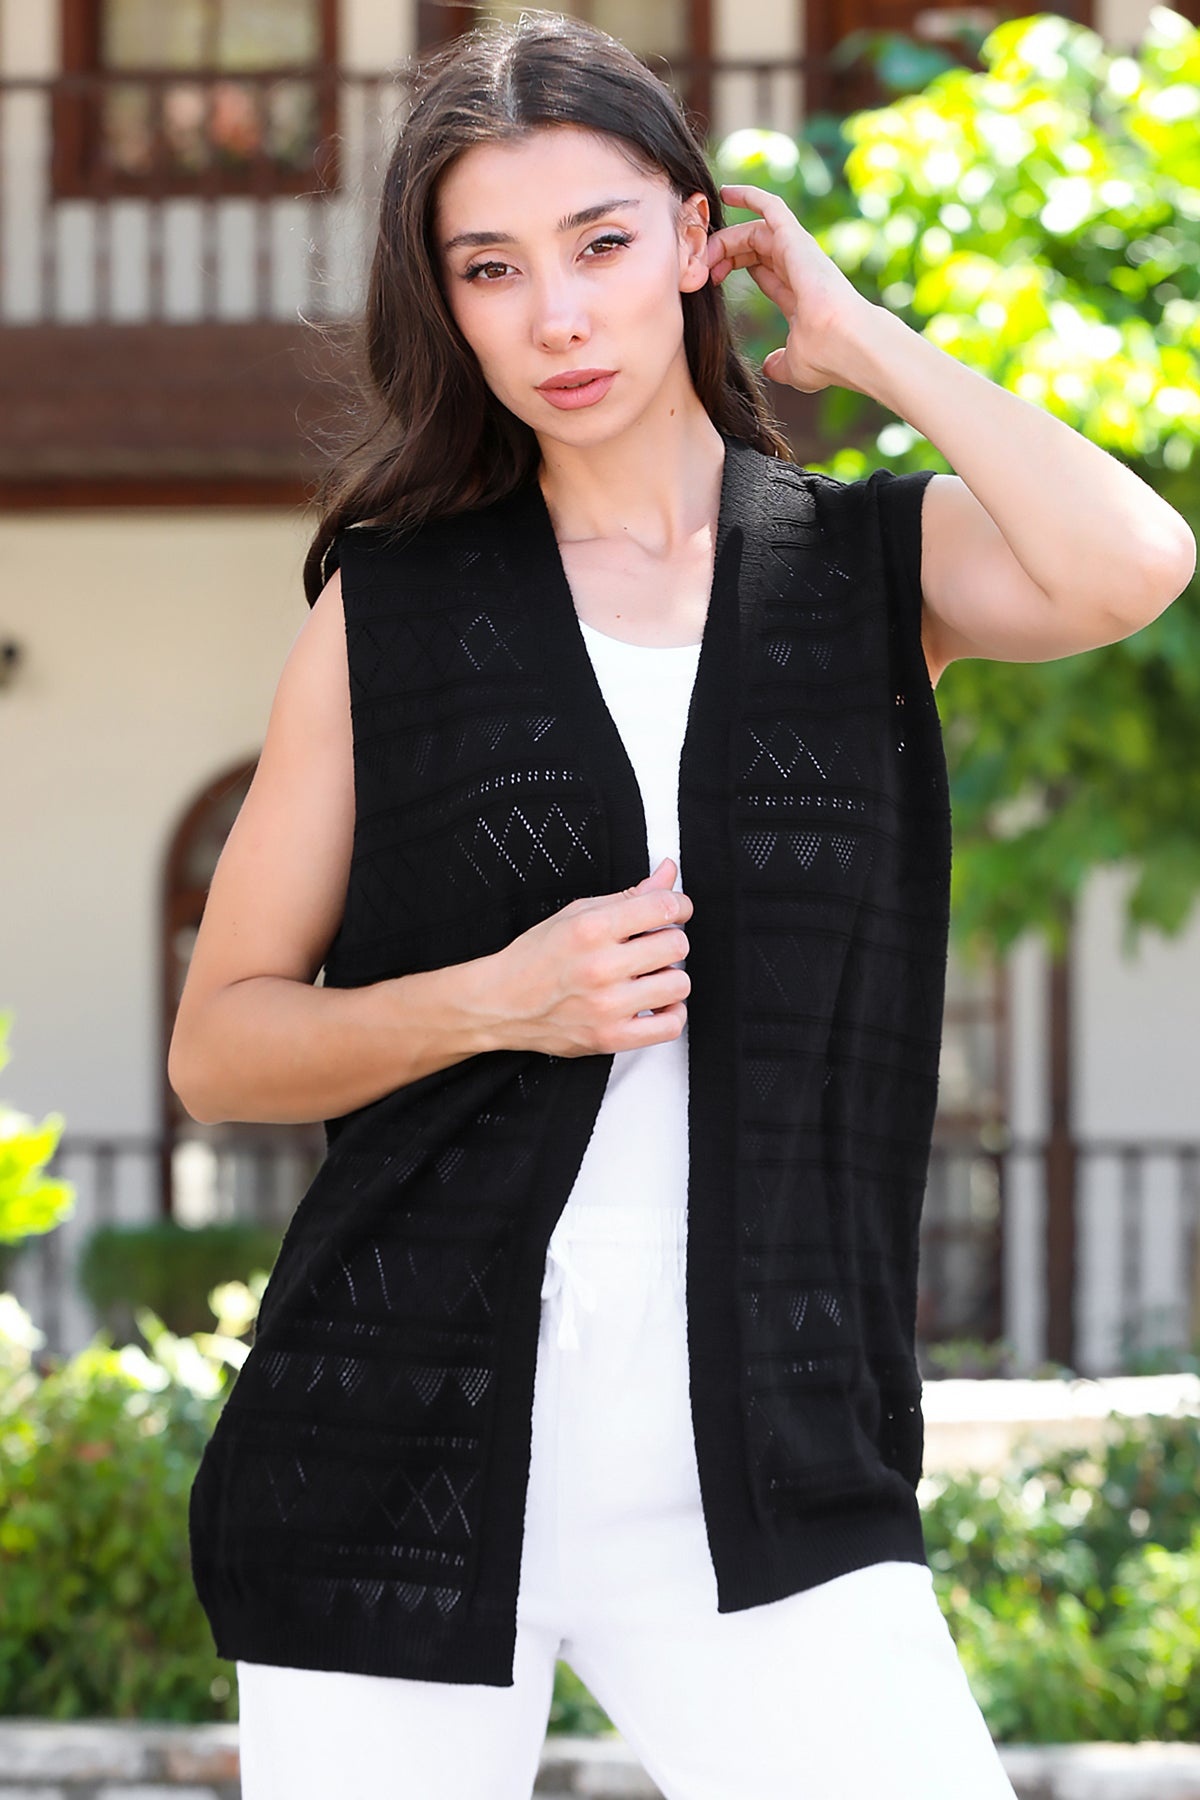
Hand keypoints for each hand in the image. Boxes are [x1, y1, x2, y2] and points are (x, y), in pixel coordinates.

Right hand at [489, 857, 692, 1058]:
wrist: (499, 1003)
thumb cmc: (537, 957)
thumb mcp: (576, 914)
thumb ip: (629, 895)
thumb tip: (669, 872)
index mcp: (590, 929)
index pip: (664, 907)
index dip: (677, 906)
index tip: (673, 911)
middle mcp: (600, 967)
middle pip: (676, 945)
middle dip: (669, 940)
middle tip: (650, 945)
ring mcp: (606, 1007)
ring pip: (679, 984)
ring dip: (668, 977)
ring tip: (647, 976)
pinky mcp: (610, 1038)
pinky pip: (670, 1027)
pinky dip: (670, 1014)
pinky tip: (654, 1004)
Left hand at [706, 182, 876, 392]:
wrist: (847, 345)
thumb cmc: (826, 358)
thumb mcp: (794, 365)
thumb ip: (780, 363)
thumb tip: (771, 367)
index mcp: (799, 294)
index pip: (763, 270)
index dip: (736, 268)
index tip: (711, 278)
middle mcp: (800, 268)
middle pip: (755, 247)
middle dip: (725, 253)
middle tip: (701, 267)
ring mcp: (799, 252)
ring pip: (756, 230)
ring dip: (726, 238)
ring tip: (702, 248)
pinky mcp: (796, 239)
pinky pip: (771, 207)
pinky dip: (749, 196)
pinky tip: (725, 192)